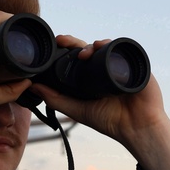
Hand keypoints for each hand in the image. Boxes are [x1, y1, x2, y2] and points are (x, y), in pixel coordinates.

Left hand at [29, 35, 169, 169]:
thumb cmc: (110, 120)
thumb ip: (56, 99)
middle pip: (90, 48)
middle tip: (62, 41)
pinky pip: (123, 49)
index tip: (55, 44)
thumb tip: (32, 86)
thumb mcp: (78, 110)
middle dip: (75, 42)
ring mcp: (121, 64)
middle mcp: (106, 67)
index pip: (78, 57)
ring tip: (83, 53)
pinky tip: (102, 47)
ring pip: (106, 46)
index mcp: (92, 76)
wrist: (137, 128)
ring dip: (93, 44)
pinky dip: (112, 45)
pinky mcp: (136, 64)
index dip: (66, 49)